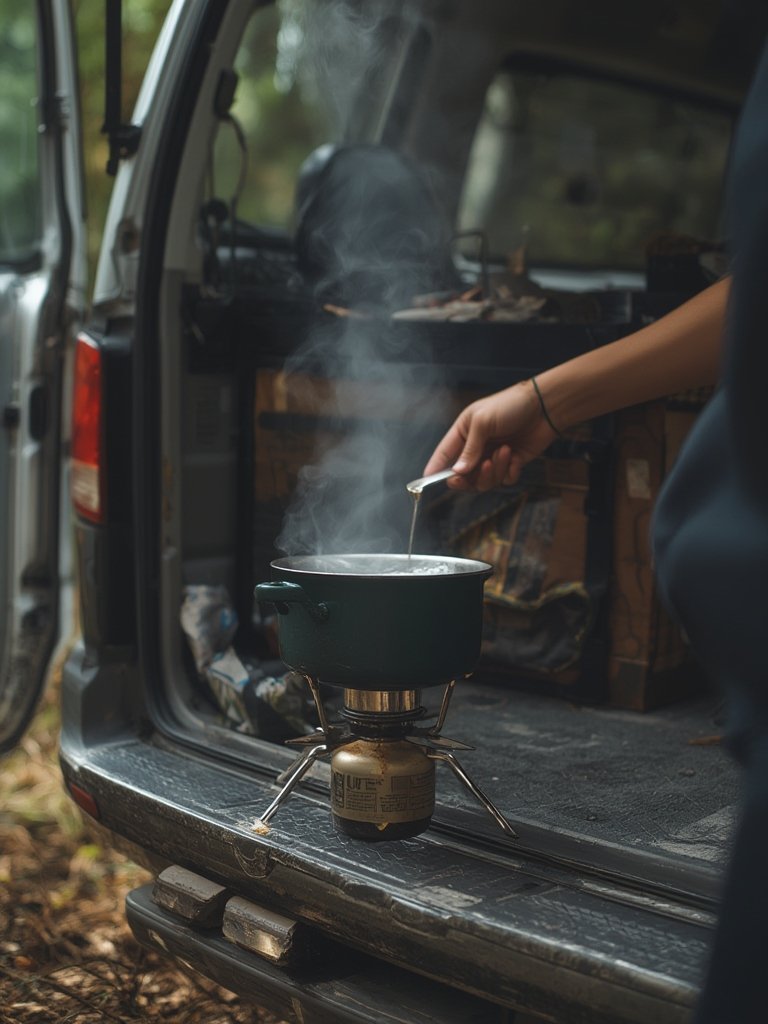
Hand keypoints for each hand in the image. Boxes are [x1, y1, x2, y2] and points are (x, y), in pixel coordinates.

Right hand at [423, 380, 558, 490]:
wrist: (544, 407)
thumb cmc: (510, 406)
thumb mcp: (483, 422)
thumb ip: (469, 449)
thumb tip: (457, 472)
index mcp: (463, 433)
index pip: (444, 454)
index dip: (435, 468)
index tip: (426, 480)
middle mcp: (476, 448)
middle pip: (463, 476)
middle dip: (470, 477)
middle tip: (481, 467)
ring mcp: (493, 458)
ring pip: (484, 481)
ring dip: (494, 470)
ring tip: (505, 451)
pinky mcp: (511, 464)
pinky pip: (504, 481)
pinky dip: (509, 472)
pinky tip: (515, 457)